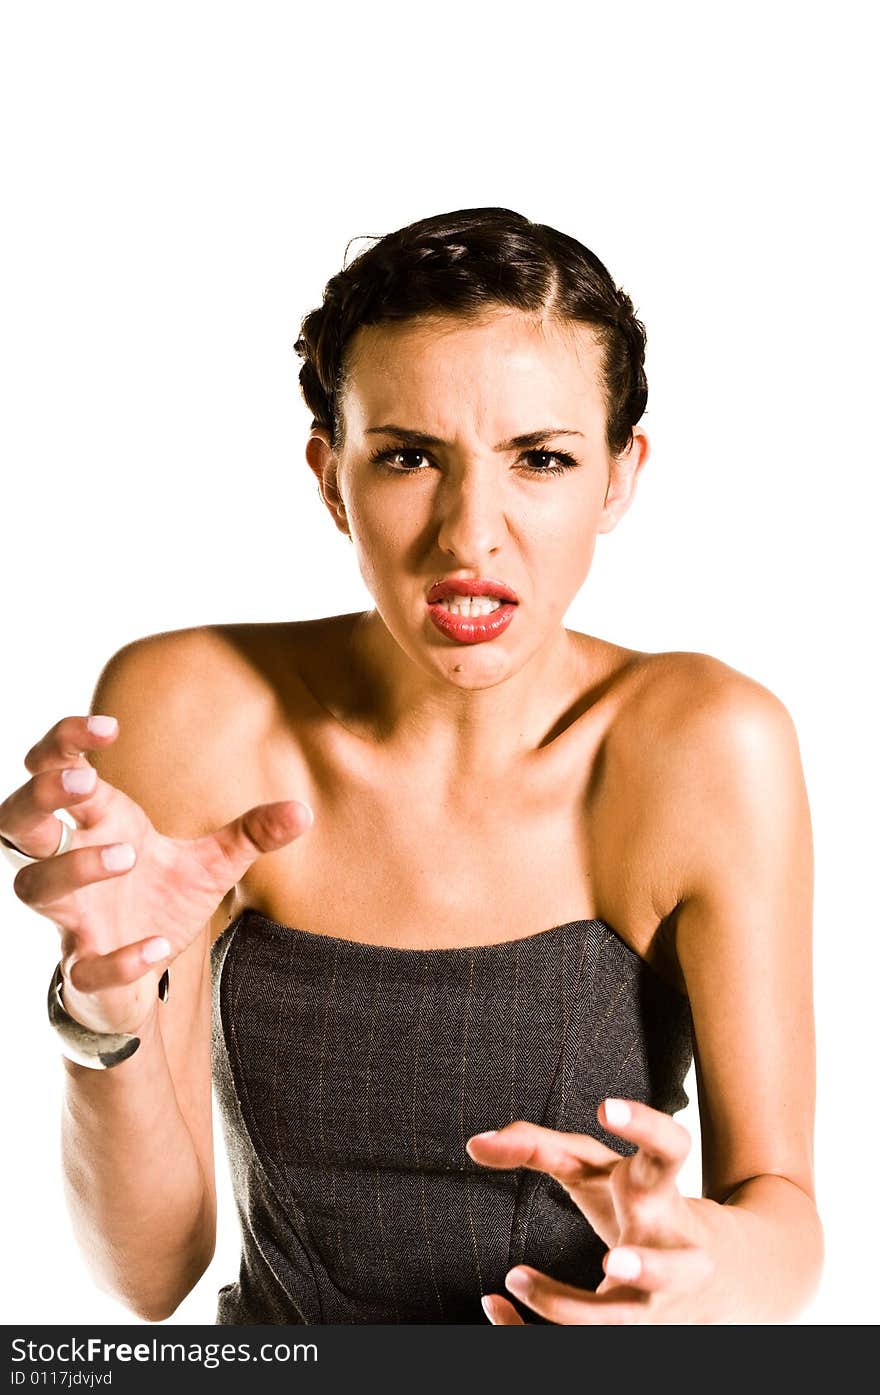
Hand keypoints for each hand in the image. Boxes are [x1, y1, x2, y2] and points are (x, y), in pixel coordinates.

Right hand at [1, 714, 312, 1035]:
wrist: (143, 975)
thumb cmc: (159, 901)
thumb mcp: (211, 864)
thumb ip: (250, 834)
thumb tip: (303, 811)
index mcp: (97, 826)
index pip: (54, 769)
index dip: (65, 742)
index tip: (109, 726)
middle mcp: (70, 865)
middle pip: (15, 820)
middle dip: (41, 795)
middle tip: (85, 781)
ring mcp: (72, 918)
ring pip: (34, 888)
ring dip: (73, 867)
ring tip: (128, 853)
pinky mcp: (84, 970)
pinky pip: (84, 965)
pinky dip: (117, 956)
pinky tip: (155, 946)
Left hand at [466, 1098, 715, 1324]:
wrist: (711, 1275)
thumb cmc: (641, 1204)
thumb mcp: (600, 1169)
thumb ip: (540, 1147)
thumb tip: (476, 1143)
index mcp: (660, 1193)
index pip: (670, 1151)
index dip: (644, 1126)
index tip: (605, 1106)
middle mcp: (670, 1252)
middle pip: (671, 1268)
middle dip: (647, 1267)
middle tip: (612, 1261)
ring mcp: (654, 1301)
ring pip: (624, 1321)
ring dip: (575, 1310)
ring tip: (517, 1277)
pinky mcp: (630, 1332)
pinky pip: (584, 1342)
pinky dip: (527, 1330)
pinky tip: (492, 1301)